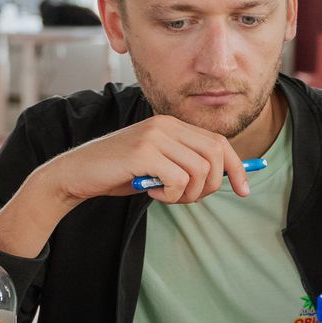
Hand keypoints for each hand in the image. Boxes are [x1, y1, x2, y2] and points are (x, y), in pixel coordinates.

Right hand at [38, 115, 252, 205]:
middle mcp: (166, 124)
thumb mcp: (158, 166)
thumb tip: (225, 178)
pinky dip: (171, 195)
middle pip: (216, 156)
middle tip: (186, 198)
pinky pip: (179, 180)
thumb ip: (186, 165)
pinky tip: (152, 193)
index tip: (245, 190)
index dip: (237, 167)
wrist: (76, 174)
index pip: (219, 143)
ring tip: (165, 196)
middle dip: (211, 187)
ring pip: (200, 171)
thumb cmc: (118, 174)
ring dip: (187, 194)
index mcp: (172, 124)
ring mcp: (155, 136)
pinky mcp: (143, 152)